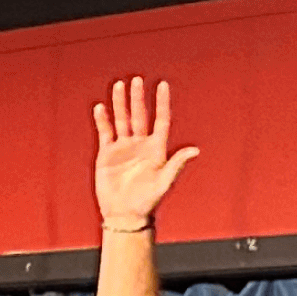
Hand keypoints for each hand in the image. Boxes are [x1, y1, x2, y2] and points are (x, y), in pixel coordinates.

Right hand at [94, 76, 198, 228]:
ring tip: (119, 86)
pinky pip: (105, 132)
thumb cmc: (147, 201)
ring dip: (120, 103)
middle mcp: (140, 145)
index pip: (161, 120)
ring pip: (122, 120)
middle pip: (140, 115)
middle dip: (138, 98)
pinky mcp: (107, 154)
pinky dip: (103, 120)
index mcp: (156, 149)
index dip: (162, 103)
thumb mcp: (164, 182)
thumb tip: (195, 150)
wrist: (124, 215)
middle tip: (136, 80)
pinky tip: (101, 108)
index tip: (162, 85)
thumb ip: (177, 163)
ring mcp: (124, 148)